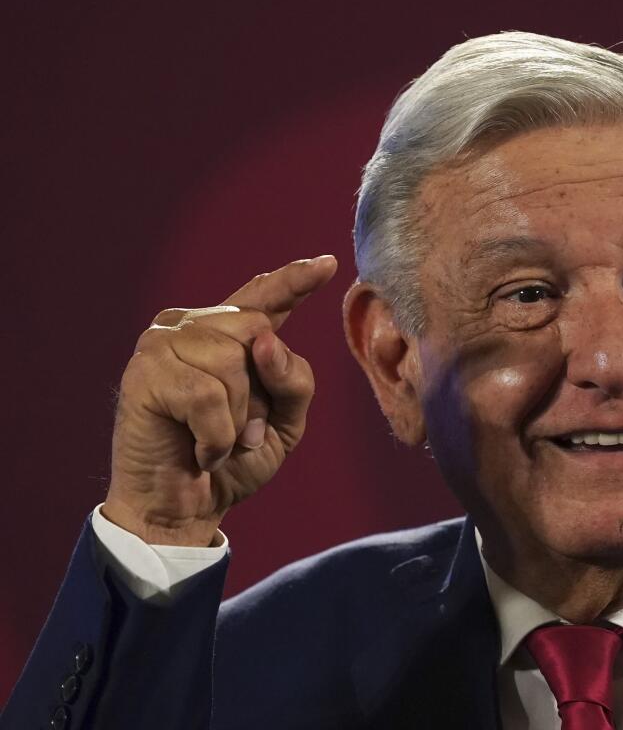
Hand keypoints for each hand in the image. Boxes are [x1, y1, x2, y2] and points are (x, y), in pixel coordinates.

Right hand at [102, 256, 337, 545]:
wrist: (183, 509)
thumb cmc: (233, 463)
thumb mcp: (285, 421)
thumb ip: (293, 379)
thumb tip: (267, 338)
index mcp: (229, 334)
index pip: (265, 296)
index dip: (295, 279)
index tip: (328, 263)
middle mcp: (193, 326)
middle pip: (257, 332)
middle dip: (262, 394)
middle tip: (243, 434)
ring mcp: (163, 343)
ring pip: (233, 364)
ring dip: (238, 420)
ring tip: (217, 444)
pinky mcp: (145, 372)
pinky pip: (207, 395)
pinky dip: (216, 436)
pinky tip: (201, 451)